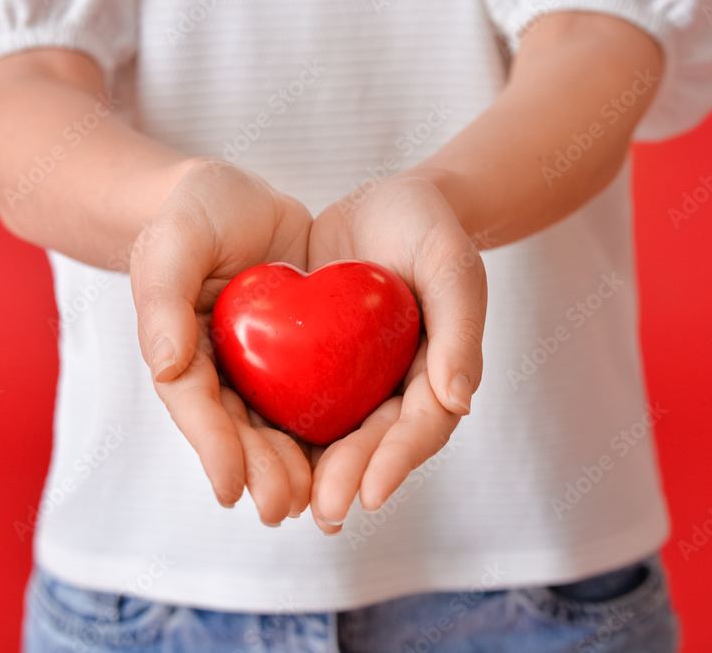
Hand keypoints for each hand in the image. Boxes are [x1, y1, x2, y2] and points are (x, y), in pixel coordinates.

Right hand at [130, 159, 312, 524]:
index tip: (231, 491)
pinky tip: (347, 455)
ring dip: (291, 466)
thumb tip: (164, 368)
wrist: (235, 197)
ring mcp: (255, 364)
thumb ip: (163, 299)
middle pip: (236, 429)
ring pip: (272, 425)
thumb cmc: (192, 214)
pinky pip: (308, 394)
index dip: (212, 449)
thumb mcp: (174, 242)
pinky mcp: (293, 353)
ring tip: (316, 502)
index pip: (193, 406)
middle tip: (285, 508)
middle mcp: (216, 368)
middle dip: (259, 471)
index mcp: (179, 350)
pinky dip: (322, 428)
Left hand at [306, 174, 486, 532]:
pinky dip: (280, 428)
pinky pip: (299, 399)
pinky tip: (252, 452)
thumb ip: (459, 330)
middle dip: (348, 478)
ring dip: (312, 471)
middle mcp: (396, 387)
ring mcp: (357, 379)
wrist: (387, 201)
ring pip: (334, 434)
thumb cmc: (429, 229)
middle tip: (320, 510)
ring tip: (284, 503)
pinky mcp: (320, 363)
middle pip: (373, 443)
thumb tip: (458, 403)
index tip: (370, 495)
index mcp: (436, 375)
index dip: (397, 462)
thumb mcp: (451, 267)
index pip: (420, 427)